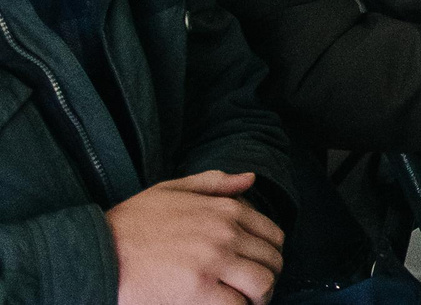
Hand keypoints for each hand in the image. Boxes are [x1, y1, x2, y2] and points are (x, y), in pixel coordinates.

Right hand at [109, 172, 283, 304]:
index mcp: (225, 210)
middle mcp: (226, 234)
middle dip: (267, 277)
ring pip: (263, 284)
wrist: (97, 252)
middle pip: (272, 261)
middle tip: (253, 290)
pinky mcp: (198, 291)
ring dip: (259, 297)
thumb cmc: (131, 223)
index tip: (257, 266)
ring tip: (245, 302)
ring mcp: (213, 263)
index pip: (273, 235)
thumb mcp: (172, 189)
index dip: (270, 254)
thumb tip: (249, 179)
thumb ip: (215, 183)